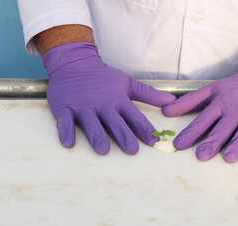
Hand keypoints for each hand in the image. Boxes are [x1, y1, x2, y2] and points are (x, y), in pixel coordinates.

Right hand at [44, 42, 175, 154]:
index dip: (144, 129)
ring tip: (103, 150)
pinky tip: (69, 143)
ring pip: (91, 124)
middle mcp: (102, 105)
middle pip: (115, 123)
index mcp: (118, 100)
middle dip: (124, 136)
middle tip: (132, 150)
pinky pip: (65, 121)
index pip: (135, 117)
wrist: (74, 63)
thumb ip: (149, 94)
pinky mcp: (65, 107)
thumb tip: (172, 101)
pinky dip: (66, 131)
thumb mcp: (128, 83)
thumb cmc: (103, 77)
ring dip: (97, 136)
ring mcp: (83, 106)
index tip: (154, 141)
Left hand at [162, 49, 237, 162]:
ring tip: (229, 158)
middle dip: (212, 141)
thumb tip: (164, 111)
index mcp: (220, 103)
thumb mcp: (211, 90)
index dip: (191, 132)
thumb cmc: (237, 87)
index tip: (178, 145)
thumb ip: (189, 102)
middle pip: (223, 128)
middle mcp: (236, 109)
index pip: (203, 119)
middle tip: (201, 155)